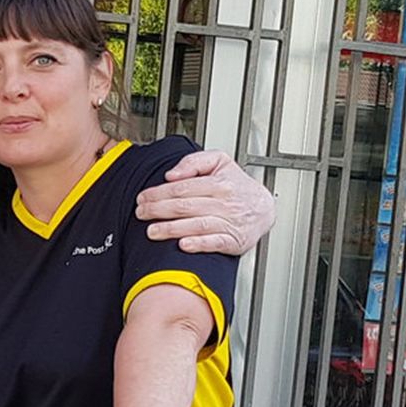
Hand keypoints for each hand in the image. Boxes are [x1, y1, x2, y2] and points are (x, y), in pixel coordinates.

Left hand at [135, 149, 274, 254]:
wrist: (264, 208)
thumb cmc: (236, 185)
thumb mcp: (220, 162)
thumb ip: (194, 161)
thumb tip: (172, 174)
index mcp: (220, 183)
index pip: (182, 188)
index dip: (159, 193)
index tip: (143, 197)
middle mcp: (225, 203)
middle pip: (185, 206)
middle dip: (158, 210)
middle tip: (141, 213)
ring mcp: (230, 223)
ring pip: (197, 225)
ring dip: (172, 229)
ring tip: (152, 231)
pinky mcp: (234, 241)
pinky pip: (215, 243)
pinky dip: (199, 244)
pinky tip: (183, 245)